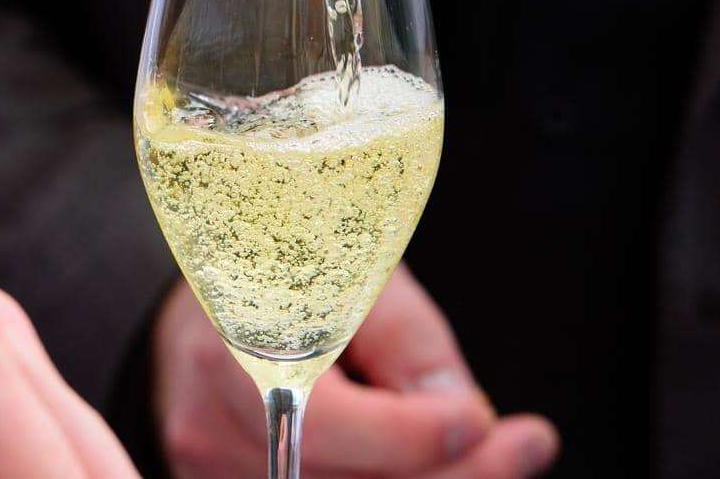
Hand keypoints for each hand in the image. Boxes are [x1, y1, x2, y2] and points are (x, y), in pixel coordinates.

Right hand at [153, 266, 559, 477]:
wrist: (192, 291)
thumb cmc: (273, 262)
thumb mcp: (342, 264)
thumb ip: (402, 338)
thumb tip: (462, 415)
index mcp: (228, 350)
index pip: (330, 424)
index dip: (413, 434)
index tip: (481, 418)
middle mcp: (213, 427)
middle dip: (452, 472)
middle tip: (527, 447)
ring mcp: (213, 471)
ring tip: (495, 449)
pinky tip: (441, 461)